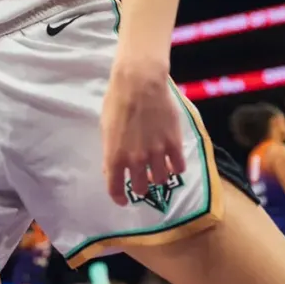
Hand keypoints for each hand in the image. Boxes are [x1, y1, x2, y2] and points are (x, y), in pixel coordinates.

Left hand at [101, 58, 185, 205]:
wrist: (140, 83)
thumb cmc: (117, 101)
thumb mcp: (106, 128)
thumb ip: (109, 151)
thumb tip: (110, 168)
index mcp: (115, 155)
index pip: (115, 188)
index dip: (118, 197)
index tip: (123, 200)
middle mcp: (135, 159)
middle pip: (141, 187)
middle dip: (141, 187)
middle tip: (143, 182)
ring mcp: (156, 153)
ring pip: (161, 179)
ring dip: (159, 177)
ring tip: (159, 170)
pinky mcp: (173, 144)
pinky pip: (178, 167)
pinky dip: (176, 168)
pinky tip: (173, 162)